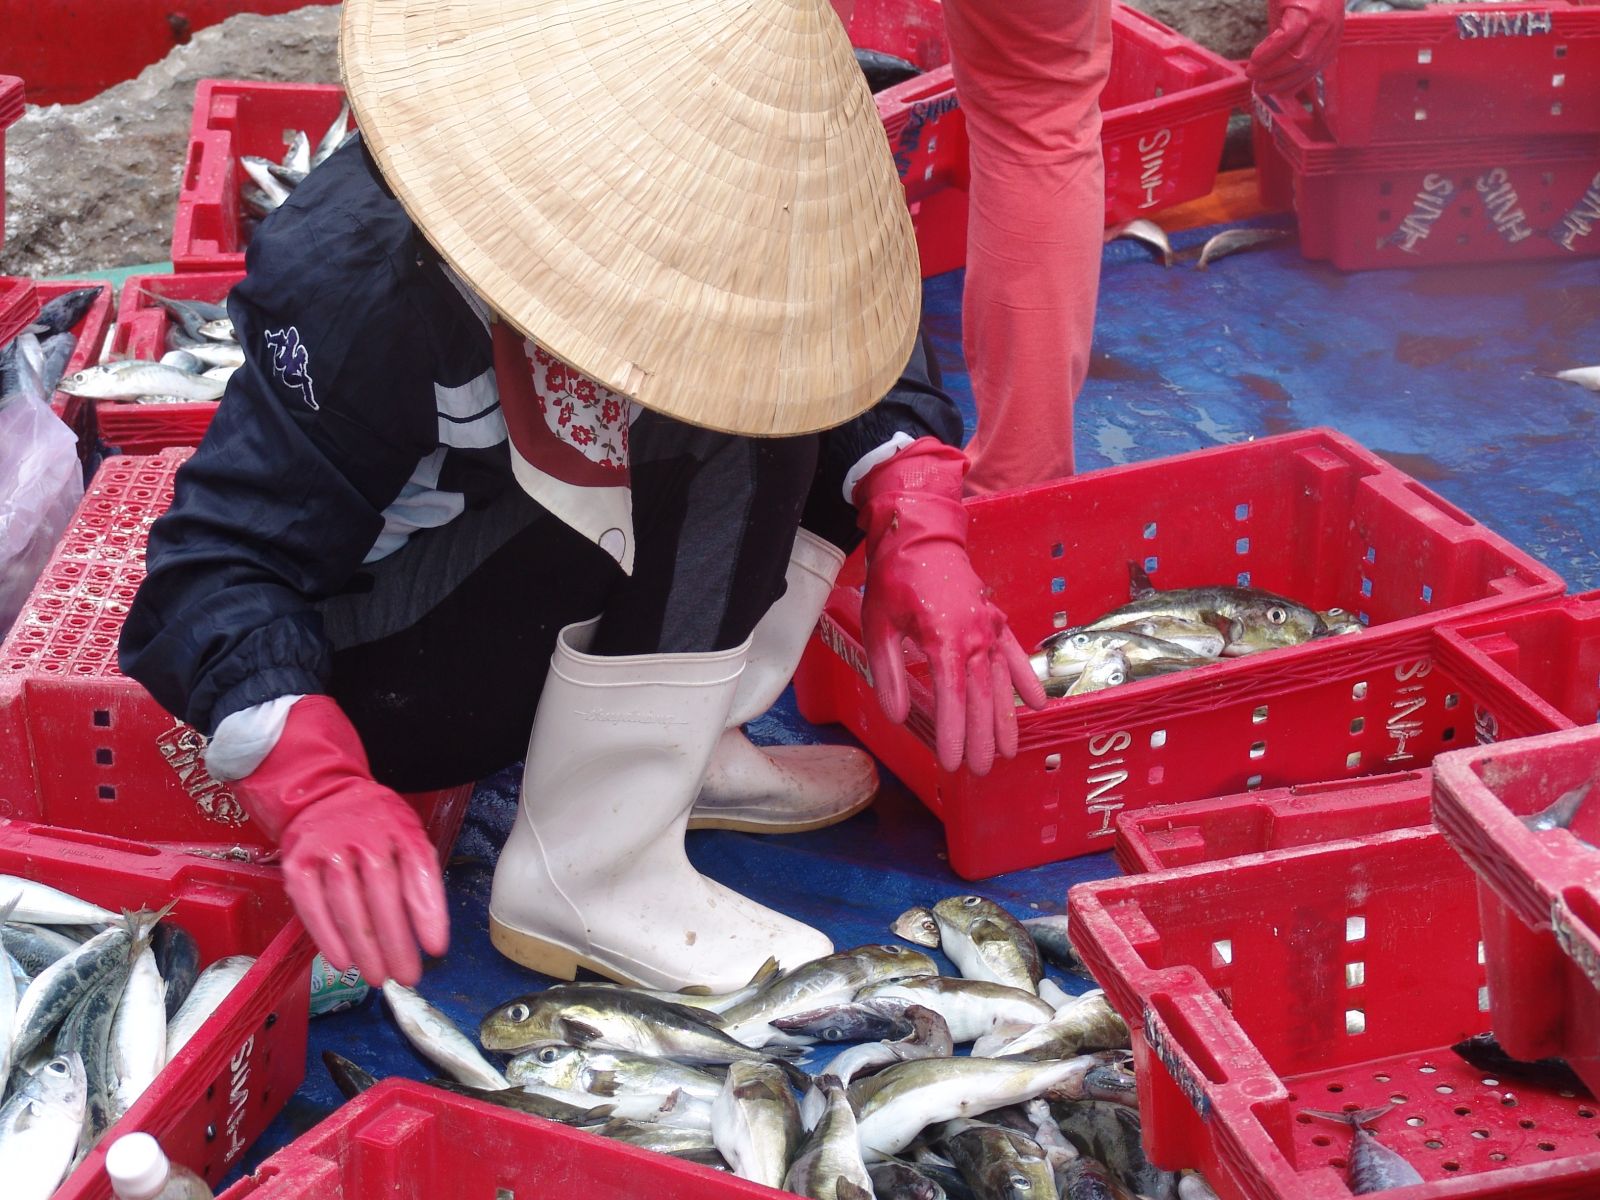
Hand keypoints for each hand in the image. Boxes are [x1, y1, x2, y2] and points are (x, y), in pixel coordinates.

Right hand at [231, 696, 448, 984]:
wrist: (319, 794)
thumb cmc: (373, 824)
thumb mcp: (406, 834)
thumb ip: (419, 873)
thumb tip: (429, 930)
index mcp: (399, 827)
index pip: (419, 871)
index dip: (428, 912)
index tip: (436, 948)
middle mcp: (364, 836)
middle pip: (383, 896)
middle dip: (397, 942)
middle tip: (407, 975)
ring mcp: (327, 849)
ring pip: (348, 905)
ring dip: (365, 948)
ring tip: (379, 977)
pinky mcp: (297, 865)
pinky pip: (312, 906)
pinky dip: (327, 937)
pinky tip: (344, 962)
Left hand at [854, 439, 1046, 775]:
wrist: (920, 533)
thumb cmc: (895, 577)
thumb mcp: (878, 624)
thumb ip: (888, 672)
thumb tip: (899, 715)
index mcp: (943, 635)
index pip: (952, 694)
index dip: (954, 732)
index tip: (952, 762)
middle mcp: (975, 634)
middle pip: (981, 695)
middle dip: (981, 736)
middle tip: (981, 770)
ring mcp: (990, 627)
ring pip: (1001, 681)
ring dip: (1005, 718)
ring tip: (1008, 751)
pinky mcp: (996, 621)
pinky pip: (1014, 655)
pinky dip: (1026, 679)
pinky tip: (1038, 704)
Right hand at [1247, 0, 1342, 95]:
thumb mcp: (1301, 17)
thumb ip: (1293, 41)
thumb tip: (1273, 66)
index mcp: (1332, 32)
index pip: (1317, 67)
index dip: (1294, 84)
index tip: (1276, 92)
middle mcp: (1331, 28)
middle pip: (1306, 66)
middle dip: (1280, 81)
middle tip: (1259, 87)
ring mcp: (1320, 19)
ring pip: (1298, 57)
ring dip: (1272, 70)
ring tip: (1253, 73)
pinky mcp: (1305, 10)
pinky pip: (1286, 39)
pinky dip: (1268, 52)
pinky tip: (1255, 58)